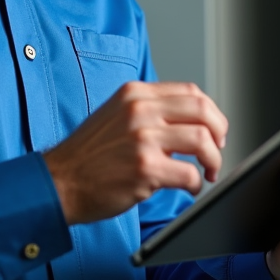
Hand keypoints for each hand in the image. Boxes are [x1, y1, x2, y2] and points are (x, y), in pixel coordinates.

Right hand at [43, 81, 228, 224]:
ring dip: (212, 159)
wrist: (60, 181)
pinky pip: (189, 173)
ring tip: (206, 171)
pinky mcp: (145, 168)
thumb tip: (188, 121)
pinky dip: (195, 184)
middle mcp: (140, 110)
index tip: (214, 129)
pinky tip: (188, 188)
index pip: (190, 91)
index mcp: (135, 94)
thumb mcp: (116, 115)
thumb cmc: (87, 155)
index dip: (210, 112)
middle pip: (202, 110)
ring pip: (202, 140)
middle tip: (217, 149)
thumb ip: (149, 112)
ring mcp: (143, 138)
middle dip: (219, 132)